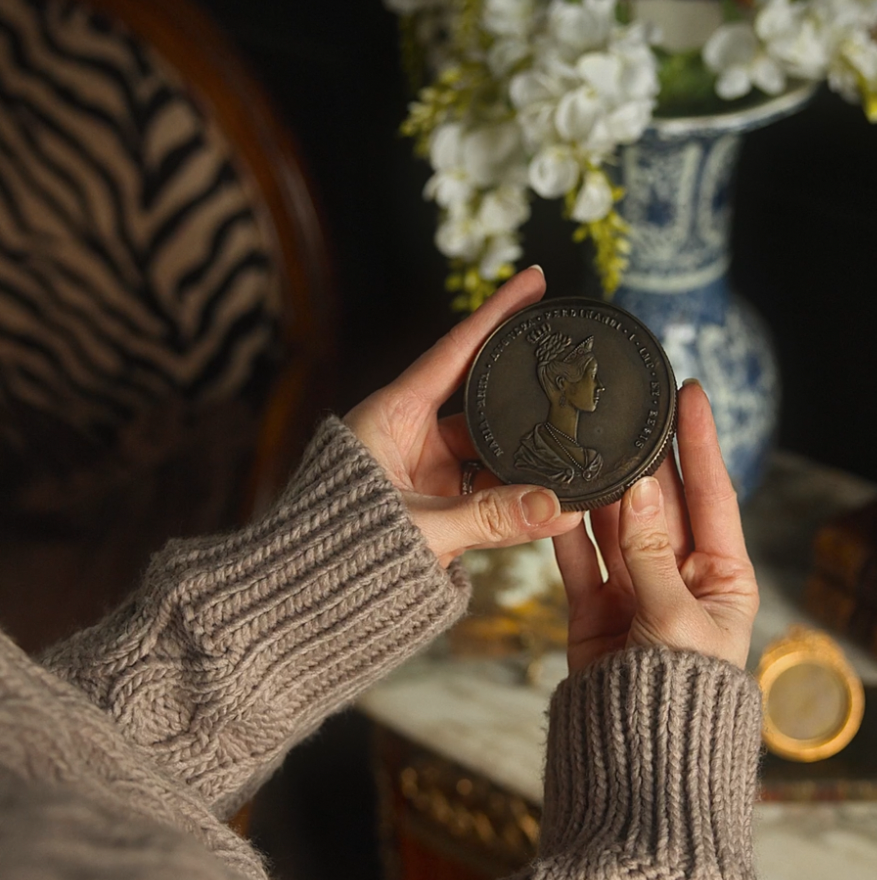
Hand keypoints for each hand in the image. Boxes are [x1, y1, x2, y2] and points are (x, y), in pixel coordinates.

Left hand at [344, 267, 582, 567]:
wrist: (298, 601)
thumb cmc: (335, 552)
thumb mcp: (418, 528)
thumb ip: (489, 518)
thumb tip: (557, 509)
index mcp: (390, 415)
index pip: (454, 351)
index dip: (496, 313)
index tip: (533, 278)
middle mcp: (409, 435)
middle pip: (480, 396)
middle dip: (522, 382)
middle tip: (568, 356)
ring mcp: (424, 471)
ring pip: (489, 448)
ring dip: (527, 450)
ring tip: (575, 436)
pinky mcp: (436, 506)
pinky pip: (487, 490)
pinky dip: (518, 493)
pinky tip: (553, 493)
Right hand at [553, 381, 757, 673]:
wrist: (639, 763)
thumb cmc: (681, 698)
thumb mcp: (675, 619)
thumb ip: (650, 552)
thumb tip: (642, 487)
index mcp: (725, 578)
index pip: (714, 494)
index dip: (702, 442)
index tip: (691, 392)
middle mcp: (682, 577)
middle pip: (663, 503)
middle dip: (647, 458)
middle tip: (631, 408)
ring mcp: (636, 591)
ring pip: (617, 526)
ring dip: (604, 490)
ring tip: (589, 443)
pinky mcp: (596, 610)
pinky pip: (581, 559)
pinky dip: (567, 531)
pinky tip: (557, 496)